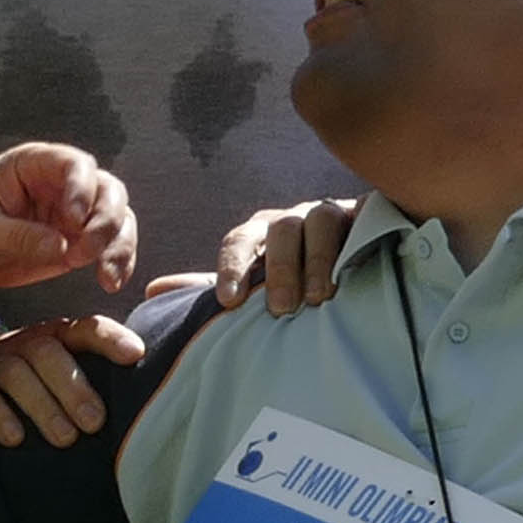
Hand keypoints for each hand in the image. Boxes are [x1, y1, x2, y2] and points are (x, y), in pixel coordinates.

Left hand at [0, 140, 133, 295]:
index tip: (74, 220)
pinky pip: (114, 244)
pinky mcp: (83, 239)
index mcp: (36, 164)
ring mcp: (79, 211)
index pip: (74, 164)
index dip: (82, 189)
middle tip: (85, 253)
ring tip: (106, 277)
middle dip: (105, 221)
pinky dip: (119, 262)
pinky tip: (113, 281)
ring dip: (119, 245)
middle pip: (107, 189)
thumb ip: (18, 235)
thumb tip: (61, 246)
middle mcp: (66, 183)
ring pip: (118, 216)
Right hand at [0, 310, 144, 449]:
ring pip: (16, 374)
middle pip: (48, 353)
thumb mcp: (70, 375)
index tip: (136, 355)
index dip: (111, 339)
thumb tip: (152, 403)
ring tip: (64, 439)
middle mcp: (27, 343)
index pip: (88, 330)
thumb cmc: (40, 386)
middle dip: (74, 387)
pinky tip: (14, 438)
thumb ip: (101, 379)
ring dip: (42, 406)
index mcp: (60, 336)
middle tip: (95, 423)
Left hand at [207, 198, 360, 314]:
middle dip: (279, 269)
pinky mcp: (370, 216)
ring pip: (321, 221)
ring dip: (317, 258)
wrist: (357, 261)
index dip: (231, 268)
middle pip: (280, 230)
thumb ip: (210, 289)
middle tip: (280, 309)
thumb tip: (152, 291)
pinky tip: (358, 263)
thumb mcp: (253, 285)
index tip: (228, 301)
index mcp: (261, 234)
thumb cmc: (295, 280)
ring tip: (318, 297)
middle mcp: (295, 219)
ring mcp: (334, 214)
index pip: (239, 242)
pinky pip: (366, 216)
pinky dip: (360, 235)